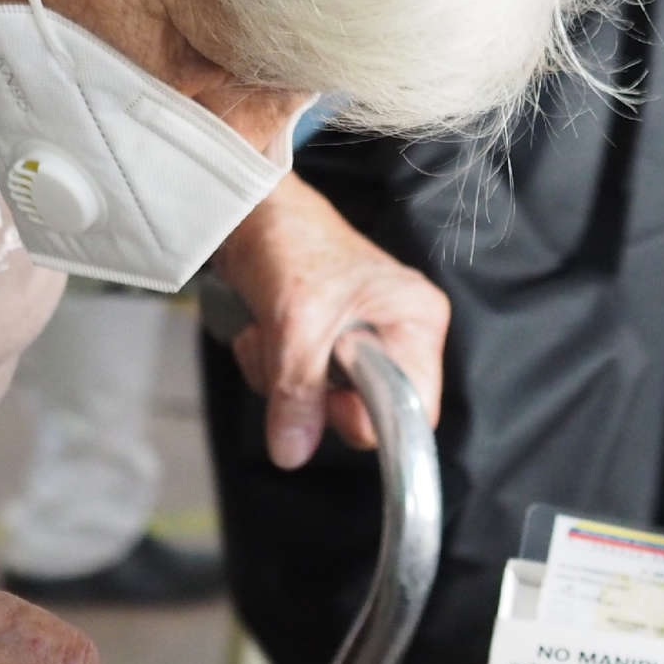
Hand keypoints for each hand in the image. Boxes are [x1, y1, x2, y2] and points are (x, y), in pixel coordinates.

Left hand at [214, 172, 448, 468]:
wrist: (247, 210)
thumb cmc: (290, 243)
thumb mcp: (295, 323)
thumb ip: (298, 393)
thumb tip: (293, 453)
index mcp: (416, 322)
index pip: (416, 409)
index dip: (372, 417)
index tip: (330, 400)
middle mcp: (397, 333)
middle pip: (364, 410)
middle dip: (313, 391)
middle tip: (290, 352)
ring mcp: (358, 339)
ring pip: (322, 402)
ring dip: (281, 375)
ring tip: (272, 330)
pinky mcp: (322, 341)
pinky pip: (298, 385)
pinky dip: (272, 364)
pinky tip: (265, 330)